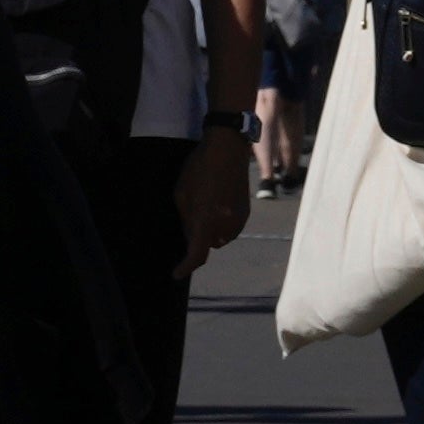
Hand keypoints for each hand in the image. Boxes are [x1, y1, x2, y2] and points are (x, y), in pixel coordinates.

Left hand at [170, 133, 251, 274]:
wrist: (228, 149)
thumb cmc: (199, 168)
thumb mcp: (182, 194)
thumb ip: (186, 220)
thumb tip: (191, 237)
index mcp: (205, 220)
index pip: (196, 255)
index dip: (185, 267)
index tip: (177, 274)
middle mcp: (225, 225)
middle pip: (208, 246)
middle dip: (199, 237)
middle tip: (192, 215)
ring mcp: (238, 220)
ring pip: (220, 238)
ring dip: (212, 230)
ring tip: (207, 205)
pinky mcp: (246, 213)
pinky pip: (230, 228)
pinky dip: (223, 223)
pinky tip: (218, 203)